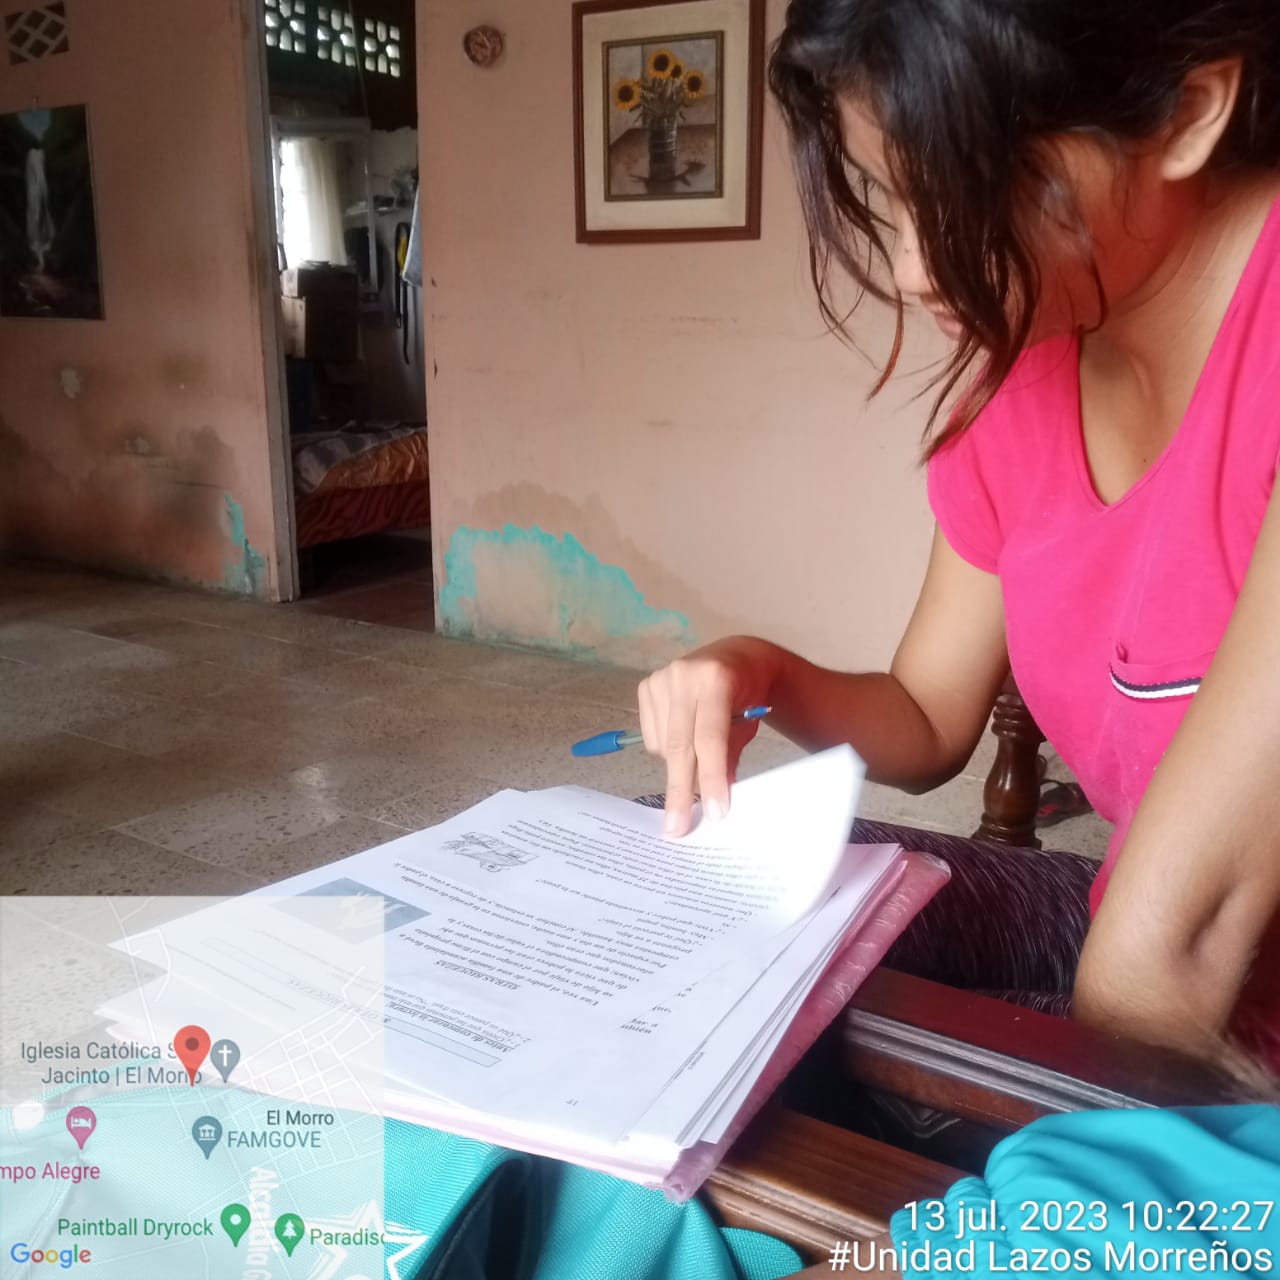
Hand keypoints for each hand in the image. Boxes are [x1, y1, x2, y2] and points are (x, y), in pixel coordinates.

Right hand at [637, 637, 777, 836]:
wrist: (737, 656)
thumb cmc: (747, 695)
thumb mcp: (749, 725)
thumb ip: (730, 759)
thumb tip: (713, 803)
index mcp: (717, 680)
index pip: (710, 738)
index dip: (711, 777)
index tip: (714, 813)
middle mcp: (684, 675)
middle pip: (679, 745)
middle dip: (680, 790)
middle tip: (678, 828)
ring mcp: (662, 678)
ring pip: (662, 745)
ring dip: (678, 765)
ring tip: (697, 753)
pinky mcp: (647, 685)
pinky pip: (651, 736)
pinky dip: (665, 748)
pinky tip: (682, 734)